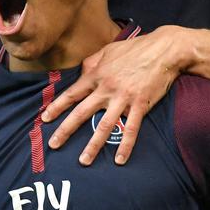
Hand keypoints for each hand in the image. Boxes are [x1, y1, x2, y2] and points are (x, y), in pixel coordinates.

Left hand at [42, 27, 188, 165]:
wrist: (164, 49)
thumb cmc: (136, 48)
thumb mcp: (109, 50)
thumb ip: (93, 61)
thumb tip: (81, 71)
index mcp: (97, 75)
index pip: (72, 94)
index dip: (57, 107)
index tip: (44, 119)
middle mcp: (106, 88)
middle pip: (81, 112)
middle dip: (65, 130)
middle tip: (53, 145)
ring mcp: (123, 98)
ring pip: (104, 126)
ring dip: (93, 146)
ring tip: (84, 161)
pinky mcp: (140, 105)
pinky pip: (130, 129)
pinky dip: (125, 146)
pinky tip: (120, 159)